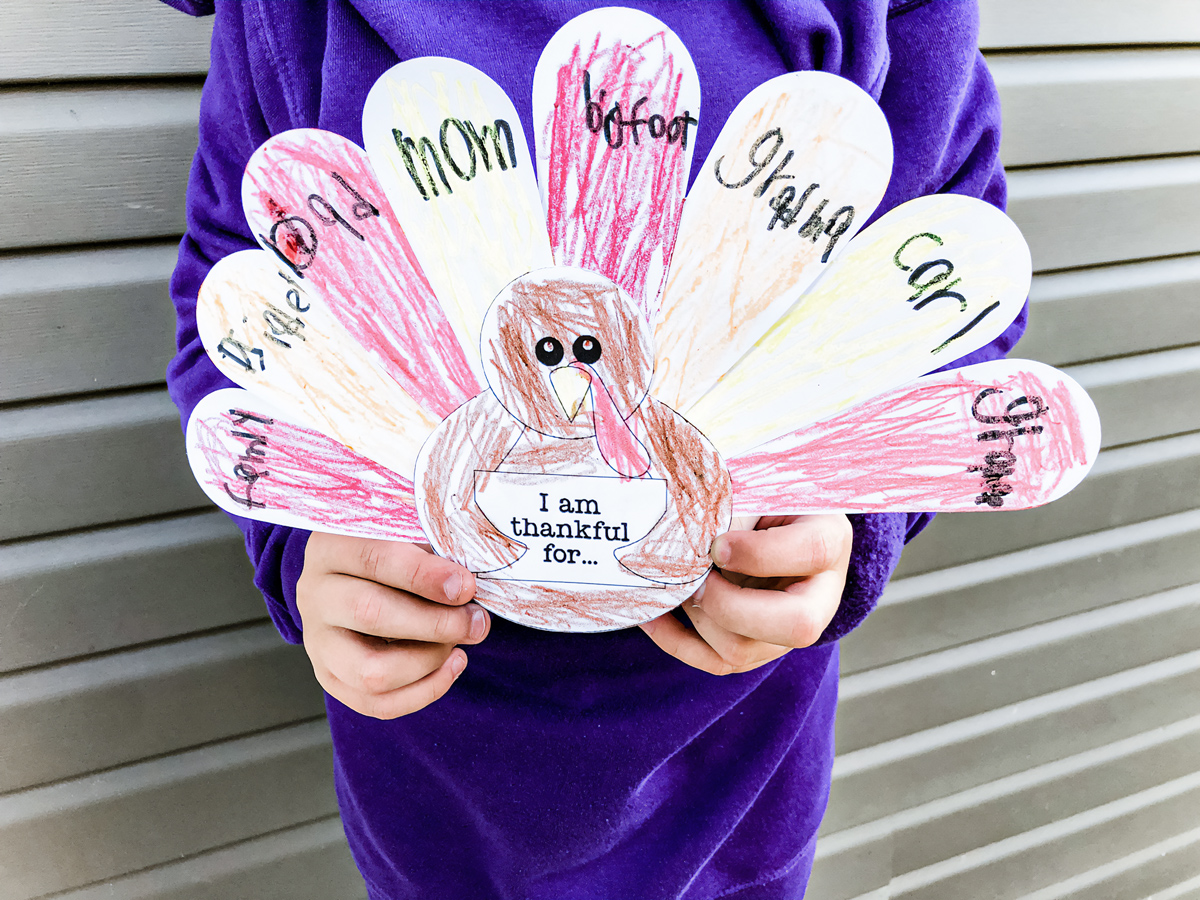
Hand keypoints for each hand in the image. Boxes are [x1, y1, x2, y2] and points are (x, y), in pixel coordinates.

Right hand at [296, 532, 489, 718]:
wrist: (354, 575)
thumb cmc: (391, 549)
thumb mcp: (405, 532)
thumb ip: (433, 549)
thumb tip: (465, 587)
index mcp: (331, 547)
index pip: (374, 559)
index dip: (424, 576)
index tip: (465, 587)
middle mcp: (316, 594)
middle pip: (370, 614)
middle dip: (434, 623)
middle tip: (475, 621)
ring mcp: (318, 642)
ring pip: (370, 671)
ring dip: (428, 661)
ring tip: (459, 642)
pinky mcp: (331, 677)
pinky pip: (376, 704)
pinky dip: (423, 691)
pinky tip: (452, 664)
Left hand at [639, 514, 852, 674]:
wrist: (763, 519)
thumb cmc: (761, 498)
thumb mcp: (756, 487)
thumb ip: (732, 505)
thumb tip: (687, 537)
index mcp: (828, 540)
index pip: (812, 553)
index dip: (759, 554)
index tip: (717, 544)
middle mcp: (820, 595)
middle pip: (796, 625)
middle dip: (730, 606)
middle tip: (696, 578)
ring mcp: (787, 629)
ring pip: (745, 649)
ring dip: (699, 619)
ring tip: (678, 585)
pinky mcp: (755, 648)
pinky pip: (716, 662)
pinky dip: (676, 641)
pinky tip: (653, 616)